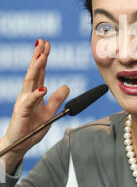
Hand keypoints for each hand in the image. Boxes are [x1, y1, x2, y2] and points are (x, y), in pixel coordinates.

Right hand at [0, 38, 69, 161]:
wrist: (19, 145)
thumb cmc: (32, 128)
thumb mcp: (50, 113)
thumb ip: (57, 100)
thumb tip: (66, 86)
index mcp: (35, 93)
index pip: (40, 71)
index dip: (43, 57)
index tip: (47, 44)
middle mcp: (28, 94)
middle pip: (34, 71)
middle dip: (37, 55)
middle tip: (42, 41)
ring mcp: (23, 101)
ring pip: (30, 82)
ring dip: (36, 68)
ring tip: (41, 56)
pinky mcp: (21, 112)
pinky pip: (29, 102)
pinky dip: (36, 95)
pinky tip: (43, 88)